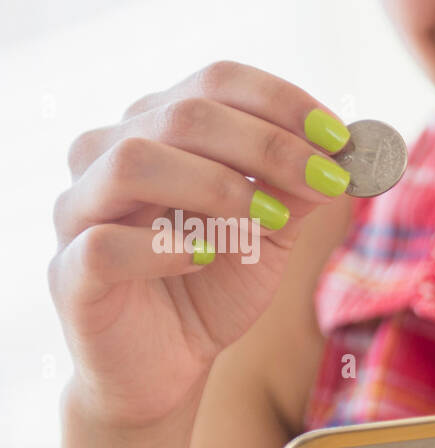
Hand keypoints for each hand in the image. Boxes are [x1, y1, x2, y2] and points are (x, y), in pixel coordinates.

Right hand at [49, 61, 353, 425]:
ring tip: (271, 217)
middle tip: (327, 180)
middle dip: (269, 146)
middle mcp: (109, 155)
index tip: (342, 140)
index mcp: (159, 129)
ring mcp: (81, 211)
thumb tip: (350, 155)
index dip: (284, 105)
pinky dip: (164, 247)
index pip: (217, 83)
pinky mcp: (70, 273)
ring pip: (134, 162)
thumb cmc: (215, 285)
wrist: (169, 364)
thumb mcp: (272, 231)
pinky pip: (105, 243)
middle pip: (184, 116)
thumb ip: (301, 189)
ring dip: (217, 185)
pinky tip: (206, 258)